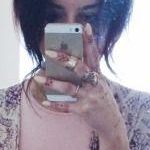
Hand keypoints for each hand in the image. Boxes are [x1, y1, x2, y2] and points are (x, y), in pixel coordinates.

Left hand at [34, 22, 125, 140]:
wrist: (111, 123)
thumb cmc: (101, 101)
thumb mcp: (99, 85)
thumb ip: (87, 74)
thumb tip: (68, 63)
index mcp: (98, 75)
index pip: (94, 54)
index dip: (90, 40)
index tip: (85, 26)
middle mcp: (95, 84)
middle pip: (80, 67)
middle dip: (64, 59)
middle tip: (49, 52)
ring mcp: (90, 97)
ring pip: (70, 86)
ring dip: (52, 81)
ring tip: (38, 76)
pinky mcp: (84, 110)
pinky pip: (66, 106)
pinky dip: (54, 104)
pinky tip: (44, 101)